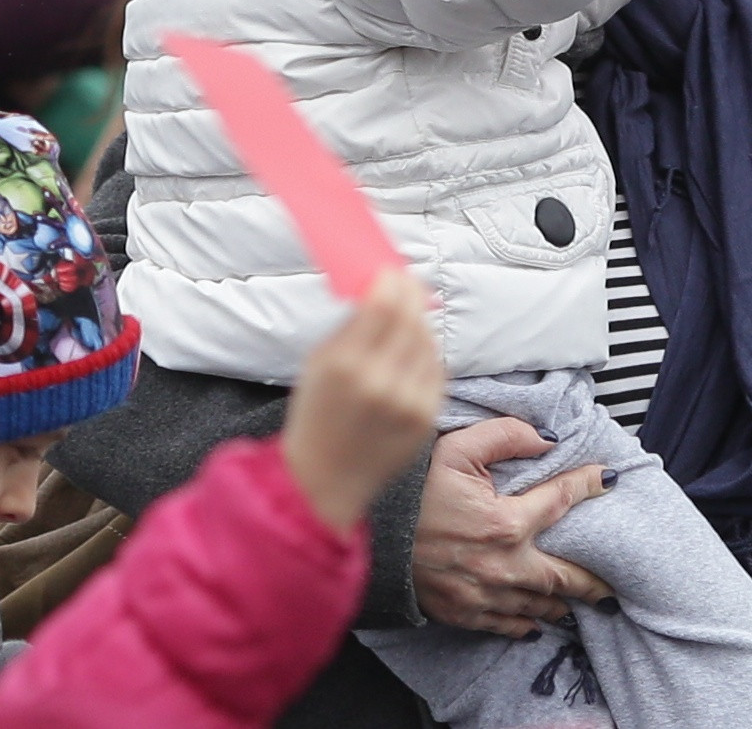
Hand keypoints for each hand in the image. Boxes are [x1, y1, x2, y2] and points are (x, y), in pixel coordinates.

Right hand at [281, 272, 447, 533]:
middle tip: (407, 284)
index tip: (392, 271)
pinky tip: (411, 355)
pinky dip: (426, 356)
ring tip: (405, 322)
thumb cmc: (316, 415)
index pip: (384, 305)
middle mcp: (380, 382)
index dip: (393, 281)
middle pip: (411, 319)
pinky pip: (435, 370)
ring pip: (428, 342)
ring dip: (419, 324)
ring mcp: (407, 402)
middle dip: (411, 295)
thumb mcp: (318, 363)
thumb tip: (380, 286)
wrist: (324, 480)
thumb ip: (350, 325)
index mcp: (345, 365)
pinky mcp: (425, 418)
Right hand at [410, 415, 612, 634]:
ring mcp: (484, 595)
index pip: (561, 501)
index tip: (607, 480)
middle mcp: (502, 566)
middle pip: (563, 577)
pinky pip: (505, 625)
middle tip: (614, 588)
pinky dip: (525, 625)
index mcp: (505, 522)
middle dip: (593, 582)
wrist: (370, 537)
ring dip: (562, 604)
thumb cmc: (412, 490)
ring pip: (537, 605)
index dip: (588, 485)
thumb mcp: (457, 448)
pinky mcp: (463, 613)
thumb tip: (545, 440)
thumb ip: (506, 436)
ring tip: (582, 604)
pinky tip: (537, 623)